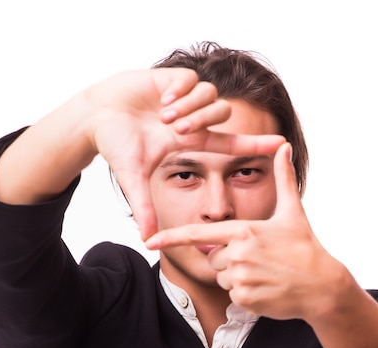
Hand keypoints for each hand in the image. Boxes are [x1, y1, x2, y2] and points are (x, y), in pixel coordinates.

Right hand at [88, 68, 284, 238]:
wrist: (94, 116)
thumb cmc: (114, 144)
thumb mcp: (132, 178)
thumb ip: (143, 207)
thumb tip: (147, 239)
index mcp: (189, 140)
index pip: (230, 143)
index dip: (255, 144)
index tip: (282, 145)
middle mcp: (192, 118)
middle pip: (222, 114)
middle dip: (202, 121)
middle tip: (175, 130)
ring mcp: (184, 98)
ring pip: (211, 96)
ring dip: (190, 108)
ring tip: (164, 117)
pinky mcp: (173, 78)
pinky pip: (192, 81)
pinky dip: (179, 92)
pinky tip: (161, 101)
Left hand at [145, 142, 347, 319]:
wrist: (322, 285)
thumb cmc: (305, 246)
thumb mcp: (293, 211)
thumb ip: (283, 178)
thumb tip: (284, 147)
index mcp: (244, 231)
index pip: (199, 235)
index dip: (171, 237)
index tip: (149, 241)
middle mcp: (239, 254)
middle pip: (213, 257)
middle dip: (228, 257)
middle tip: (257, 257)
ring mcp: (241, 278)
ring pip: (222, 276)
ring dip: (237, 276)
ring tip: (264, 271)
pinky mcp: (246, 299)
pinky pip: (233, 294)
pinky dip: (246, 293)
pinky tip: (266, 287)